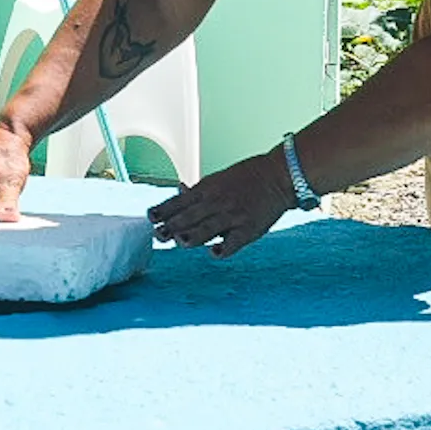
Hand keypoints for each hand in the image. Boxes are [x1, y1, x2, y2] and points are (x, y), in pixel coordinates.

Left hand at [149, 150, 297, 257]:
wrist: (280, 176)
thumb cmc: (248, 177)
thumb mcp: (219, 178)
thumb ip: (198, 190)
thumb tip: (178, 190)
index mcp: (208, 189)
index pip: (180, 201)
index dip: (164, 210)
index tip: (150, 218)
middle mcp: (218, 202)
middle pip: (189, 216)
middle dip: (171, 226)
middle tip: (158, 235)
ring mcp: (234, 216)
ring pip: (208, 228)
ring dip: (192, 235)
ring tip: (180, 242)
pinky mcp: (250, 229)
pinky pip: (235, 241)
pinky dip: (224, 248)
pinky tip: (214, 253)